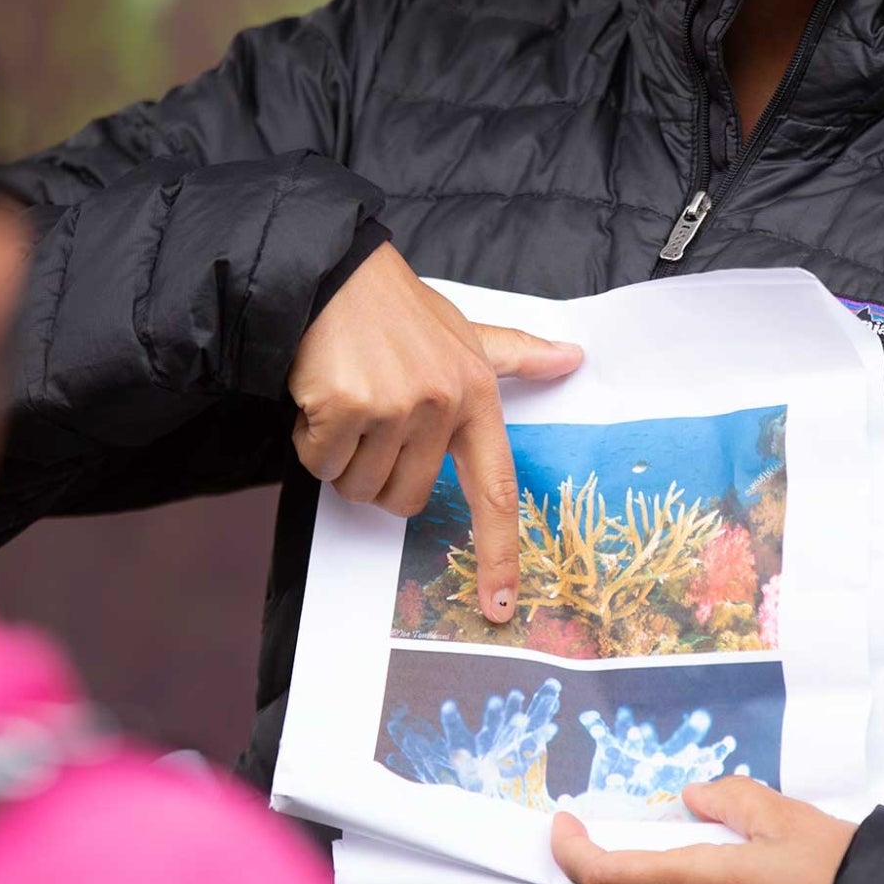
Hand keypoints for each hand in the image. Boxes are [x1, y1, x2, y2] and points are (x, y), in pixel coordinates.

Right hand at [287, 246, 580, 621]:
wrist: (334, 276)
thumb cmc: (399, 311)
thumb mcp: (465, 332)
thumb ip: (516, 354)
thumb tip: (571, 357)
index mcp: (478, 395)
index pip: (496, 490)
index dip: (499, 553)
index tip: (498, 607)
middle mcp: (443, 405)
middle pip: (405, 500)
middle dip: (377, 475)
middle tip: (372, 423)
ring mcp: (396, 406)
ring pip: (359, 486)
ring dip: (342, 456)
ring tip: (349, 401)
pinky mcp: (347, 406)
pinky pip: (321, 462)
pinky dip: (312, 439)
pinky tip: (321, 396)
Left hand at [551, 778, 857, 883]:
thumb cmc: (836, 872)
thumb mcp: (785, 818)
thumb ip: (731, 799)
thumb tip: (695, 796)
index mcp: (700, 881)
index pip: (605, 876)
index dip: (570, 851)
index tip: (564, 825)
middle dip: (601, 881)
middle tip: (612, 847)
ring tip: (653, 872)